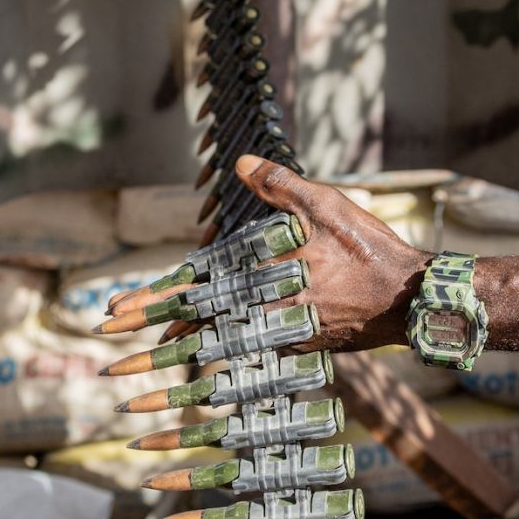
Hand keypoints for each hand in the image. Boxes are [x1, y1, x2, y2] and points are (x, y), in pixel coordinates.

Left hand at [98, 155, 427, 363]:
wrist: (411, 300)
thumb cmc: (370, 250)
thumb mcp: (329, 206)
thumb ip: (283, 185)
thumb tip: (241, 163)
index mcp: (264, 277)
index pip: (194, 290)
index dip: (151, 300)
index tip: (112, 311)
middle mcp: (266, 312)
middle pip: (196, 322)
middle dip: (150, 327)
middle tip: (107, 332)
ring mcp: (281, 334)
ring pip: (219, 341)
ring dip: (180, 346)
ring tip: (142, 355)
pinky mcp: (299, 346)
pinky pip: (252, 349)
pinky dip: (224, 352)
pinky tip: (207, 354)